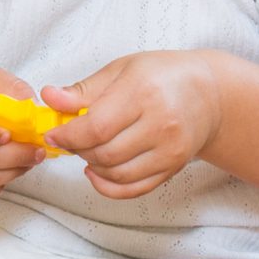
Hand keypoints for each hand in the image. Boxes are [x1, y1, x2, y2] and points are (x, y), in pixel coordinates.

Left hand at [44, 53, 220, 199]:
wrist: (209, 94)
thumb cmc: (161, 76)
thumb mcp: (121, 70)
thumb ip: (83, 89)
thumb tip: (49, 98)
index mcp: (143, 94)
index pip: (96, 127)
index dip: (67, 136)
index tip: (52, 134)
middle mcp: (161, 125)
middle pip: (105, 153)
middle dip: (77, 150)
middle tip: (68, 139)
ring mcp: (171, 150)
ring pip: (118, 174)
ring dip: (91, 167)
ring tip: (85, 150)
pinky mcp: (174, 168)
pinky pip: (135, 189)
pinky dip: (109, 187)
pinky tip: (96, 172)